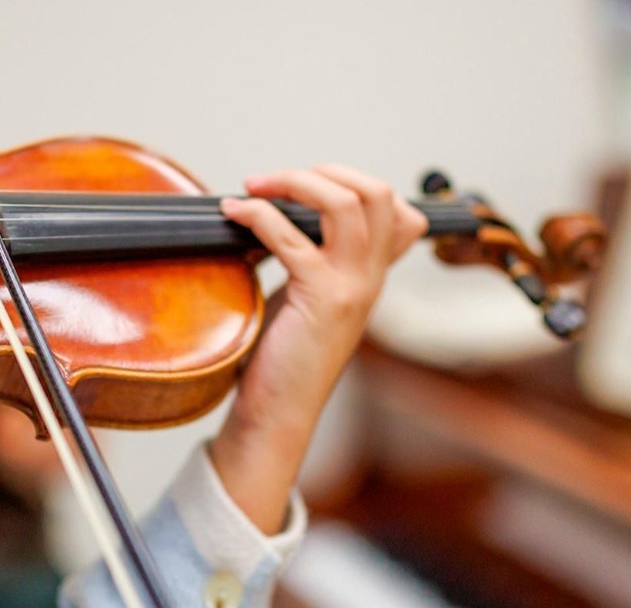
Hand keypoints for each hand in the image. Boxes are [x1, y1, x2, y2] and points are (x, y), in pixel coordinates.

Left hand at [208, 165, 426, 532]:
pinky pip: (292, 238)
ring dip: (292, 183)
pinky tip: (233, 214)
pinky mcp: (321, 300)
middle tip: (270, 181)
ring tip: (253, 187)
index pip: (397, 208)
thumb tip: (279, 213)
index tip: (300, 188)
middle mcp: (371, 278)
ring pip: (345, 204)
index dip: (351, 182)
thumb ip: (312, 259)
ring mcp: (352, 288)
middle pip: (374, 192)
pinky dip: (258, 215)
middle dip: (318, 172)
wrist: (277, 412)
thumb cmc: (282, 357)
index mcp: (371, 275)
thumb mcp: (307, 298)